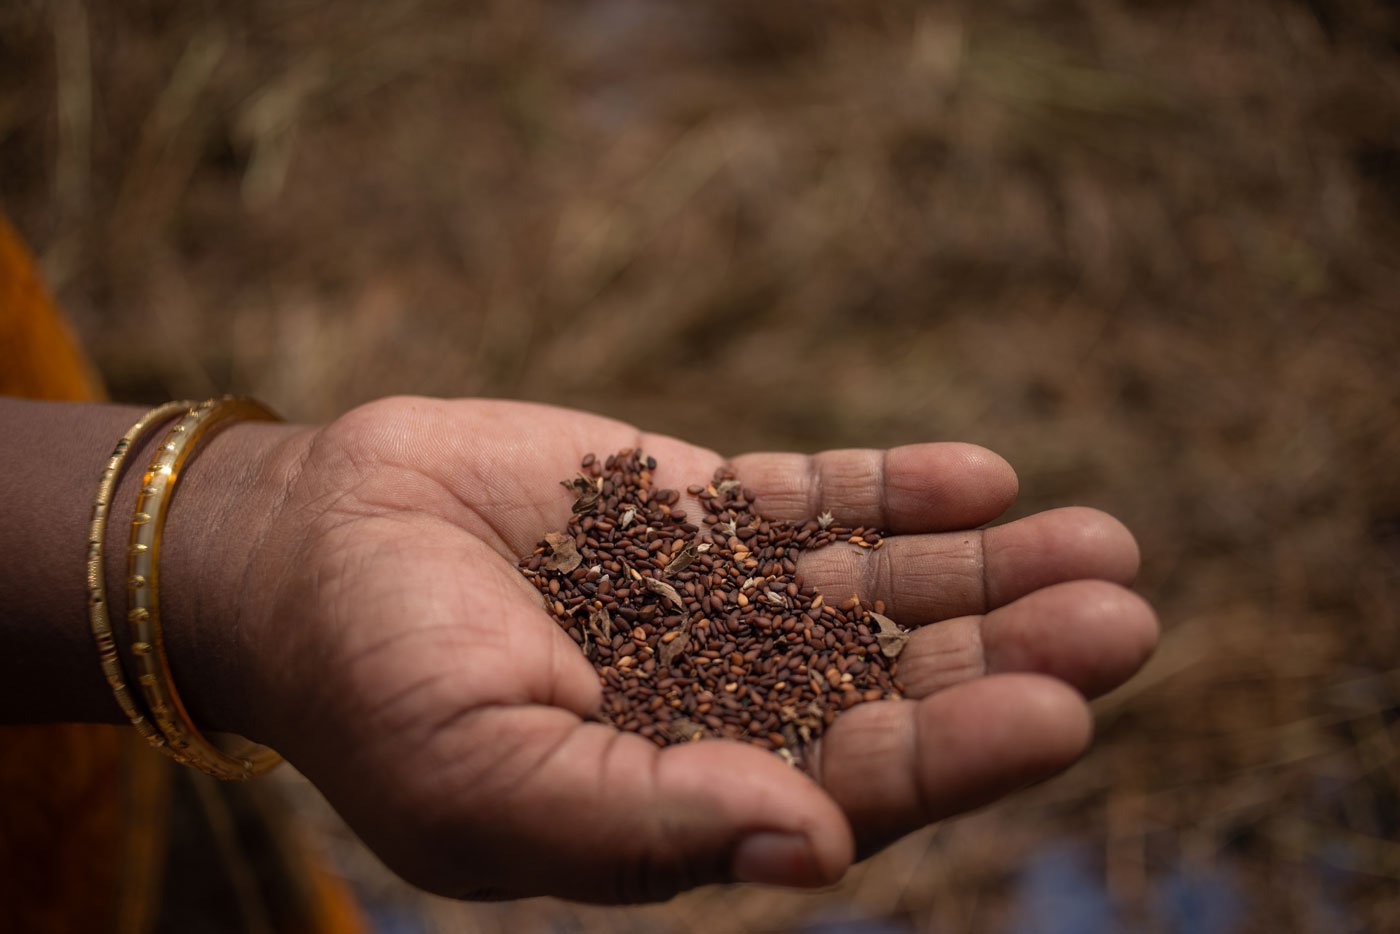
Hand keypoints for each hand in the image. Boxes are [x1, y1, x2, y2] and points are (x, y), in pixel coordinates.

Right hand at [219, 396, 1155, 901]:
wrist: (310, 546)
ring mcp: (721, 595)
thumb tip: (818, 850)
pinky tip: (984, 474)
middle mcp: (728, 699)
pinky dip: (896, 484)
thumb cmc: (379, 685)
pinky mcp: (699, 505)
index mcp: (691, 793)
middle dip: (1010, 651)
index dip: (956, 752)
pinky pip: (816, 495)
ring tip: (1103, 541)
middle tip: (1125, 616)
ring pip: (879, 583)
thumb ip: (647, 819)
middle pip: (899, 682)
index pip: (854, 785)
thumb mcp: (493, 783)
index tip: (1061, 712)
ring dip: (986, 564)